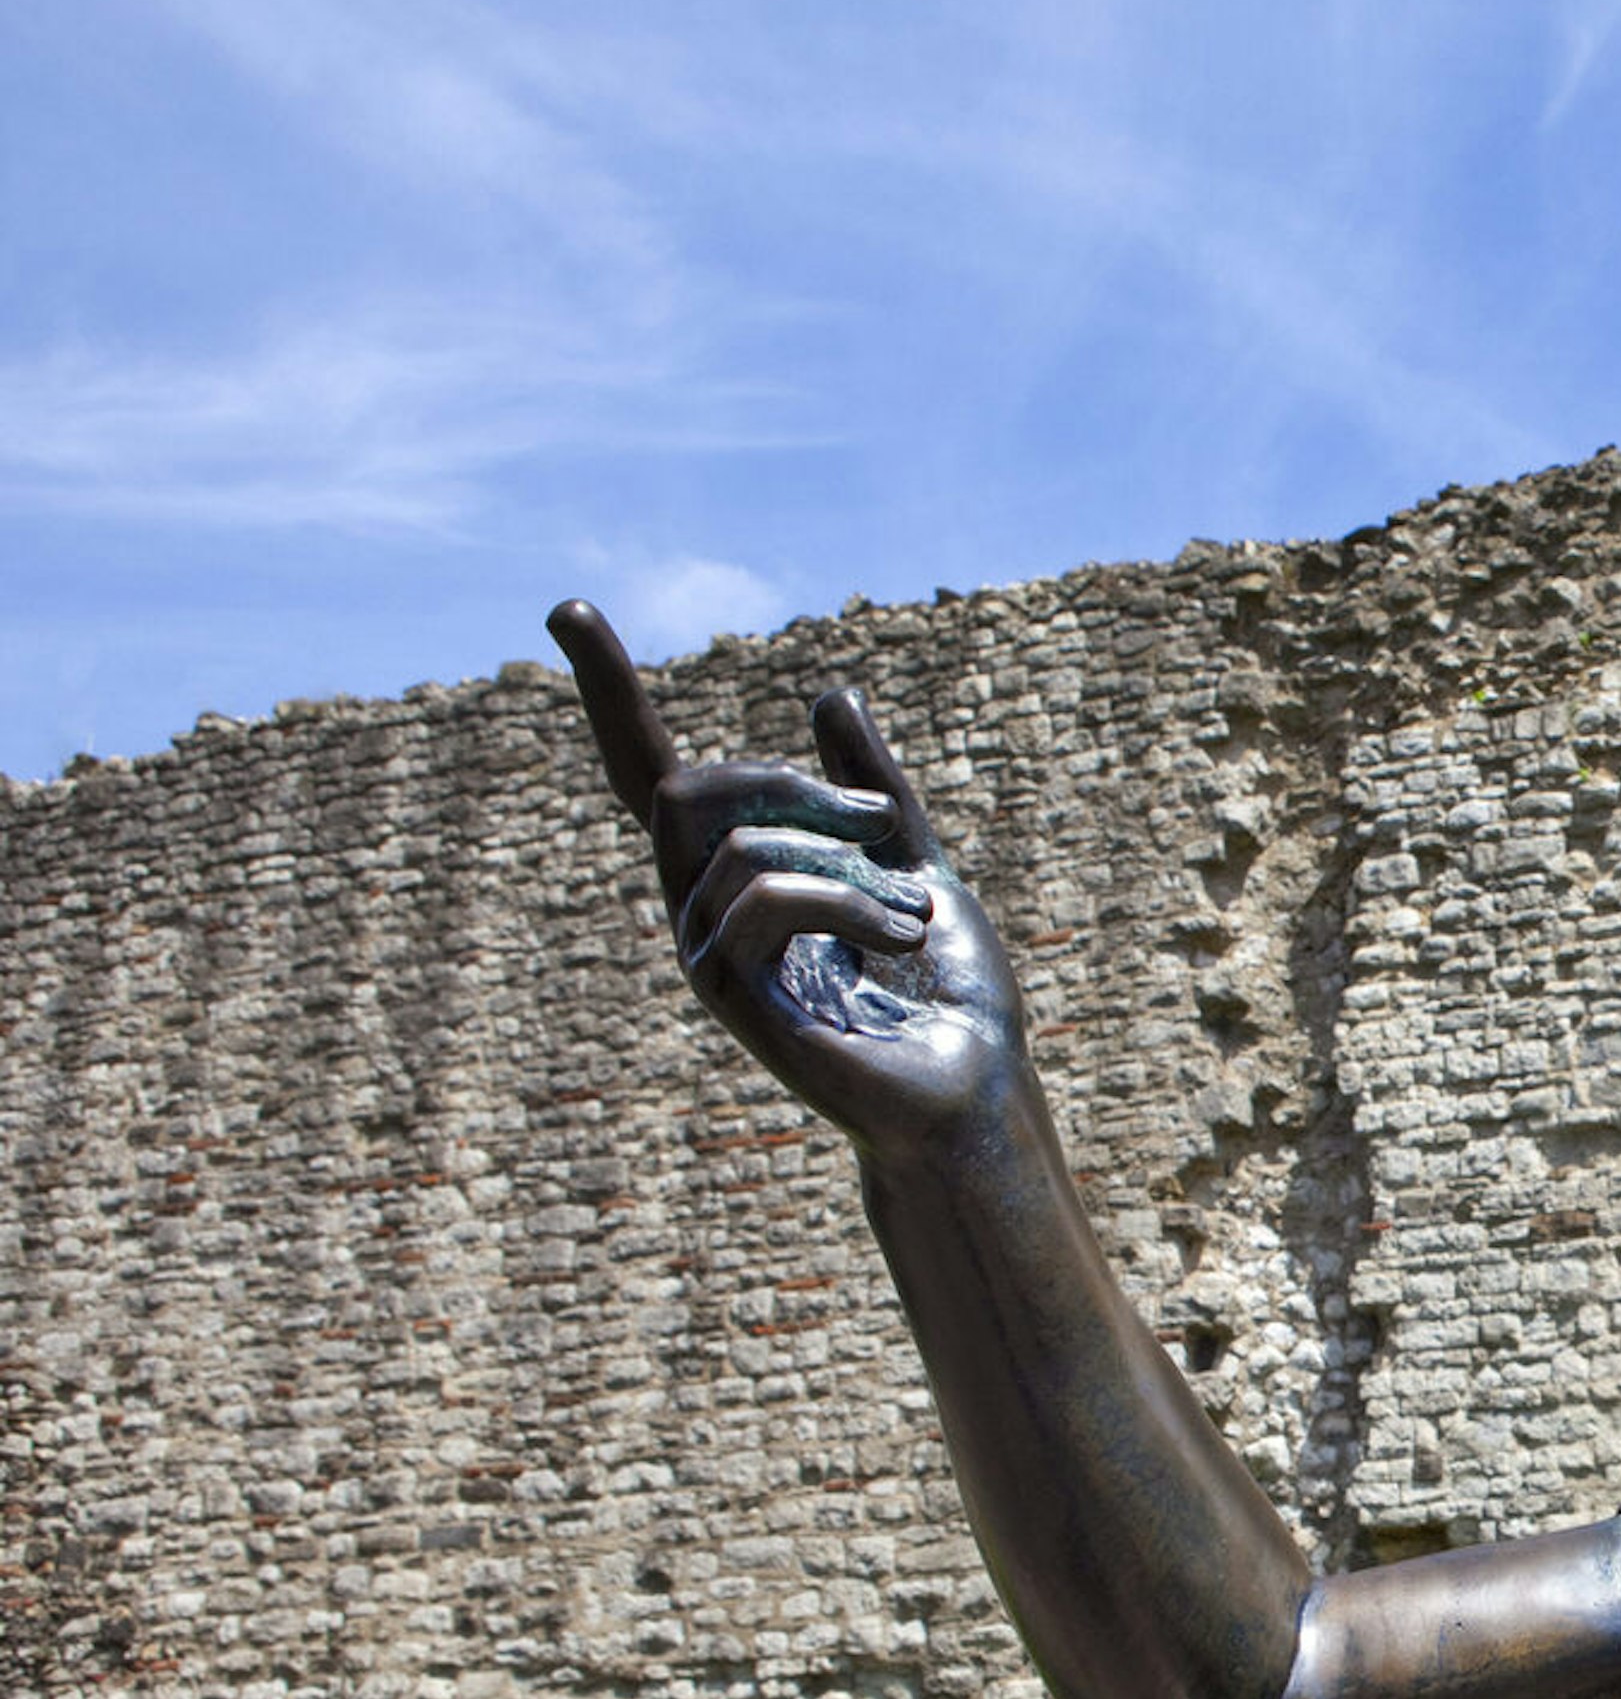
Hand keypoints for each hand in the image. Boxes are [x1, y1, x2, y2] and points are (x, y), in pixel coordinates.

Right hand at [551, 599, 1025, 1166]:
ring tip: (911, 917)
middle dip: (791, 783)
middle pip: (687, 789)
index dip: (610, 693)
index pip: (648, 772)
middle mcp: (702, 912)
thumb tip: (833, 694)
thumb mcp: (914, 864)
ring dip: (849, 861)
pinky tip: (899, 935)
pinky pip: (759, 896)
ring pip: (739, 843)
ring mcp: (709, 958)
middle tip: (883, 824)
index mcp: (736, 876)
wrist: (973, 1090)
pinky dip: (845, 899)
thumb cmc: (949, 995)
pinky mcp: (731, 998)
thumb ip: (871, 791)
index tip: (569, 608)